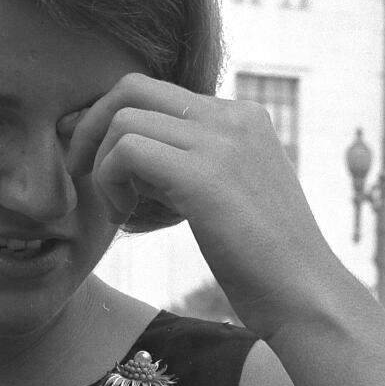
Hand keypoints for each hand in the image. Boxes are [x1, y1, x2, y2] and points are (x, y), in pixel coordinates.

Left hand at [63, 75, 344, 337]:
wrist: (305, 298)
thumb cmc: (260, 262)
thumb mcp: (224, 194)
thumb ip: (187, 163)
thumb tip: (126, 150)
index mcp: (242, 117)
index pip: (155, 92)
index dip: (109, 120)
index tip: (88, 156)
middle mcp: (235, 116)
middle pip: (132, 87)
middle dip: (90, 127)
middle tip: (79, 171)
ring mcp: (223, 140)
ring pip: (122, 119)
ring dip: (102, 166)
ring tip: (119, 210)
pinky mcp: (205, 174)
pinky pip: (126, 151)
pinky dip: (110, 183)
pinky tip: (127, 219)